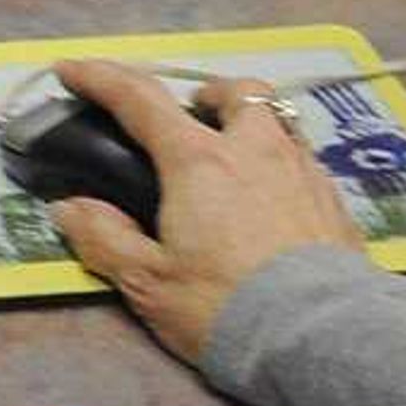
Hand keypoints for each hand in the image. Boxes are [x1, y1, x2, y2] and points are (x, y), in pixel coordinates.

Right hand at [47, 59, 362, 364]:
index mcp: (199, 161)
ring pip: (279, 119)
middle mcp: (255, 149)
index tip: (72, 69)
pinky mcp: (335, 200)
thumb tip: (69, 208)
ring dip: (253, 123)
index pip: (141, 101)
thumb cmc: (224, 304)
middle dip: (207, 93)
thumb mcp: (149, 282)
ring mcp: (303, 170)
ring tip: (238, 159)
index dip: (101, 79)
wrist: (318, 336)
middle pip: (236, 91)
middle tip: (191, 119)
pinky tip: (276, 201)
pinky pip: (304, 160)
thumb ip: (106, 239)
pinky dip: (282, 164)